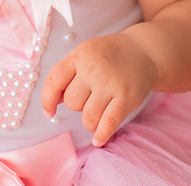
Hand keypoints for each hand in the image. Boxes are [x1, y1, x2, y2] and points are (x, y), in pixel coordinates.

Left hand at [41, 33, 157, 146]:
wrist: (143, 51)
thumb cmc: (109, 57)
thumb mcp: (86, 55)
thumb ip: (69, 75)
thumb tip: (55, 102)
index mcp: (80, 55)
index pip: (54, 80)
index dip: (48, 99)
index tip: (49, 112)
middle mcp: (94, 68)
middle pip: (72, 102)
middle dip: (78, 106)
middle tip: (91, 98)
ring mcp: (111, 83)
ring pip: (88, 116)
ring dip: (90, 121)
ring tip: (98, 114)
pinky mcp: (126, 98)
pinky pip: (108, 123)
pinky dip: (101, 135)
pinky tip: (98, 140)